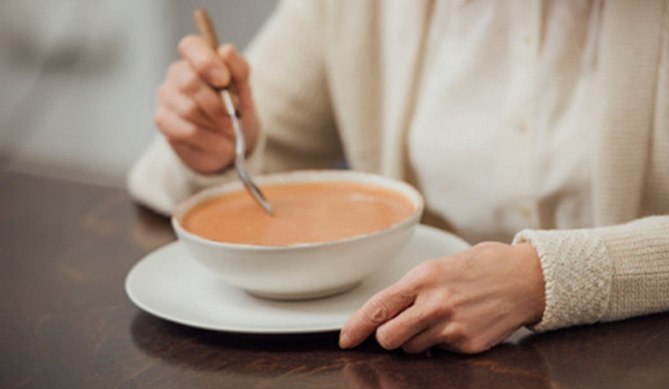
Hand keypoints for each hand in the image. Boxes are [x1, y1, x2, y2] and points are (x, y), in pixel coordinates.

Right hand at [154, 36, 259, 173]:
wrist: (233, 141)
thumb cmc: (237, 109)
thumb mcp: (245, 89)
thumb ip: (239, 68)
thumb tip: (225, 51)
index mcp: (196, 58)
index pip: (190, 46)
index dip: (206, 62)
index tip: (223, 80)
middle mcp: (177, 74)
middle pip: (190, 82)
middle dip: (218, 104)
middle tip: (234, 116)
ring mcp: (166, 97)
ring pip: (189, 109)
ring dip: (216, 124)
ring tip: (229, 130)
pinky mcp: (163, 121)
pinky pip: (188, 131)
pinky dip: (211, 139)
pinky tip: (221, 143)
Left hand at [339, 242, 544, 353]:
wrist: (527, 278)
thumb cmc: (483, 267)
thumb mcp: (441, 266)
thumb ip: (413, 288)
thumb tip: (387, 311)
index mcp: (423, 278)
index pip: (377, 308)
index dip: (356, 327)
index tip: (346, 339)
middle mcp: (434, 304)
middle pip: (387, 338)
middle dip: (386, 337)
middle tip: (397, 329)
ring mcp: (451, 327)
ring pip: (411, 349)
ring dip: (416, 340)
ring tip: (438, 320)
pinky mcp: (467, 345)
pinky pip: (439, 353)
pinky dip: (442, 344)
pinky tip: (458, 326)